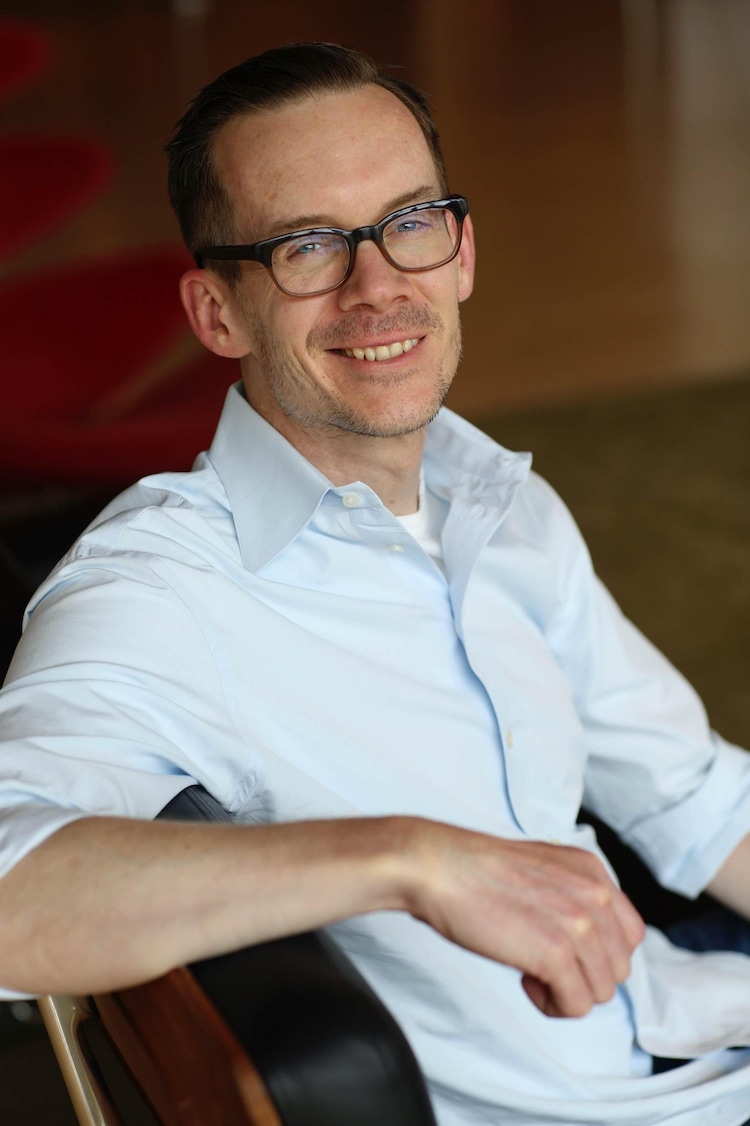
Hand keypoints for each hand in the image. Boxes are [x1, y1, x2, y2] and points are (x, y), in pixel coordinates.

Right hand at [404, 821, 644, 1017]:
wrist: (440, 867)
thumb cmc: (477, 871)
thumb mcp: (544, 869)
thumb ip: (574, 896)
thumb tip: (588, 941)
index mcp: (592, 871)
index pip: (630, 934)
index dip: (598, 953)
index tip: (565, 952)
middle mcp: (595, 894)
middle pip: (619, 967)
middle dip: (583, 975)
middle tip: (542, 963)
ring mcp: (578, 923)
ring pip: (602, 990)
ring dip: (567, 991)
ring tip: (531, 972)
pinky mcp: (555, 953)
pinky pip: (577, 1005)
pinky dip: (552, 1005)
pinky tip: (525, 982)